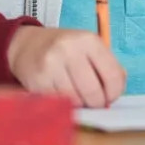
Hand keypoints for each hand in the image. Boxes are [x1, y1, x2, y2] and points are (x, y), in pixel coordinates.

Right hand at [7, 25, 125, 107]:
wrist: (26, 45)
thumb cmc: (64, 50)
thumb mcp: (88, 48)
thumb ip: (108, 66)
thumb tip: (117, 90)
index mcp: (88, 40)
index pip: (113, 76)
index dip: (114, 93)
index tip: (109, 96)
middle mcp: (69, 49)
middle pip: (94, 92)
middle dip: (97, 103)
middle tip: (93, 102)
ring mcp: (51, 64)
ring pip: (76, 101)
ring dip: (80, 104)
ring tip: (76, 96)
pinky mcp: (38, 79)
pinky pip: (59, 103)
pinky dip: (63, 104)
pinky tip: (61, 94)